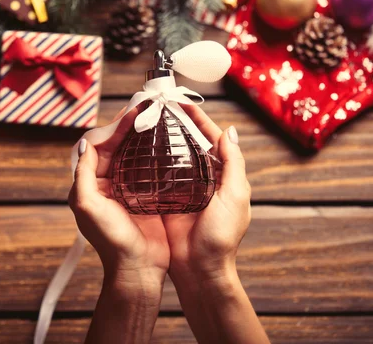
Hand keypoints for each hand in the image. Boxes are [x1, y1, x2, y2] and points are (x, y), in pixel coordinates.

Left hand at [68, 107, 168, 289]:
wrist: (138, 269)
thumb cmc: (111, 241)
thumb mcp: (87, 206)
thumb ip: (83, 173)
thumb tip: (84, 144)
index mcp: (90, 184)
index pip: (98, 145)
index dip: (114, 127)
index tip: (131, 113)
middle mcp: (107, 183)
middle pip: (116, 145)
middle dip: (129, 126)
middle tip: (146, 108)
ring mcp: (128, 188)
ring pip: (133, 153)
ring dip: (142, 135)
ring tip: (156, 118)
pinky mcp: (147, 194)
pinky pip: (149, 167)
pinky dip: (155, 152)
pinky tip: (166, 142)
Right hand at [162, 104, 250, 281]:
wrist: (199, 270)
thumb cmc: (221, 238)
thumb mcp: (234, 197)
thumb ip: (233, 164)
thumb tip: (231, 131)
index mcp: (222, 176)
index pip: (211, 139)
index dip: (198, 120)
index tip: (182, 103)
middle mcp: (203, 180)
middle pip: (190, 145)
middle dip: (177, 126)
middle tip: (159, 108)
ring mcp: (183, 190)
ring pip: (172, 158)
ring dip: (162, 141)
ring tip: (146, 123)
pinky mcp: (165, 201)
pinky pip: (157, 177)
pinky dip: (149, 163)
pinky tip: (138, 150)